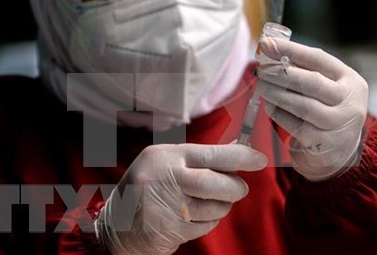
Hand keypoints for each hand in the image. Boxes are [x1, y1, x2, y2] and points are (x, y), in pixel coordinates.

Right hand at [95, 143, 267, 254]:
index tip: (260, 159)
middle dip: (235, 188)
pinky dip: (208, 222)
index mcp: (167, 155)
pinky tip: (194, 218)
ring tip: (209, 204)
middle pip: (217, 183)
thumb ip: (202, 157)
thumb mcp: (168, 162)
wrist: (116, 225)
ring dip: (222, 207)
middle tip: (238, 189)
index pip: (212, 153)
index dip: (241, 156)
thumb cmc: (150, 188)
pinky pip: (205, 226)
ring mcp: (166, 205)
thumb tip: (239, 146)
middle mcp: (165, 178)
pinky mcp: (169, 229)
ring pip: (215, 207)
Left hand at [256, 38, 367, 181]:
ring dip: (276, 94)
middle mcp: (350, 103)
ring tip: (261, 86)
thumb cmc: (328, 111)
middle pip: (312, 82)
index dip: (291, 49)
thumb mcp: (328, 88)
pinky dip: (278, 114)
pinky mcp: (324, 145)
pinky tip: (268, 106)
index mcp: (351, 81)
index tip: (266, 43)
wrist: (340, 153)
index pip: (319, 59)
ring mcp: (339, 125)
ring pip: (303, 105)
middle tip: (261, 69)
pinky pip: (295, 125)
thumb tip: (271, 50)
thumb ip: (306, 70)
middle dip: (281, 73)